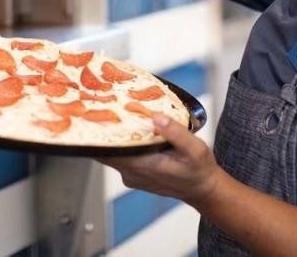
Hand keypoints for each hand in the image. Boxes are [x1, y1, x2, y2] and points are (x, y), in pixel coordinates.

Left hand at [98, 113, 221, 208]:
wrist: (202, 189)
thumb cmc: (199, 169)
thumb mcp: (195, 149)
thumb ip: (176, 133)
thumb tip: (156, 117)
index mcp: (144, 165)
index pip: (109, 150)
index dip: (99, 133)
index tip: (94, 114)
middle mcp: (132, 173)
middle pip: (105, 151)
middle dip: (101, 131)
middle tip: (101, 107)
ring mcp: (131, 176)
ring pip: (111, 154)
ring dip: (110, 137)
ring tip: (112, 113)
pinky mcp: (134, 175)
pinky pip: (119, 158)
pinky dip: (120, 144)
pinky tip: (126, 130)